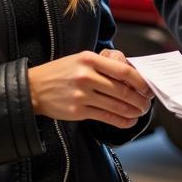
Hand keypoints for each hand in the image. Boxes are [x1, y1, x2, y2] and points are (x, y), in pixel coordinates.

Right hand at [28, 50, 153, 127]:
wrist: (34, 88)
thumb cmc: (61, 72)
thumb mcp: (81, 59)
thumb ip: (104, 65)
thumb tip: (131, 76)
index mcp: (90, 60)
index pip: (123, 71)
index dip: (140, 81)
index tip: (147, 88)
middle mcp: (86, 76)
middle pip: (122, 90)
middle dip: (139, 99)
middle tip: (147, 103)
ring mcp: (82, 94)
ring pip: (116, 105)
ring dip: (132, 111)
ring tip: (140, 112)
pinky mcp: (78, 111)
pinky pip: (105, 117)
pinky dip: (121, 120)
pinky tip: (128, 121)